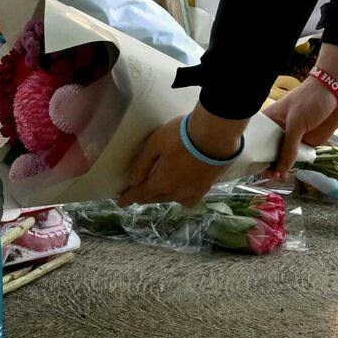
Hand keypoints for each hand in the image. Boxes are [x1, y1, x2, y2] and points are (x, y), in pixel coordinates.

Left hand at [118, 110, 245, 207]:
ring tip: (159, 190)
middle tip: (137, 193)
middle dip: (144, 197)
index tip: (120, 202)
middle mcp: (176, 193)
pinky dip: (181, 197)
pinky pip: (190, 200)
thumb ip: (142, 164)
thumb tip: (132, 181)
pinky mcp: (207, 187)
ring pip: (172, 200)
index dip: (128, 198)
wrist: (216, 135)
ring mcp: (193, 192)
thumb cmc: (182, 135)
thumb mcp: (155, 143)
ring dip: (162, 197)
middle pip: (155, 198)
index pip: (140, 194)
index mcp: (161, 183)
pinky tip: (182, 191)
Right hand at [264, 77, 337, 177]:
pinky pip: (298, 157)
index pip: (257, 141)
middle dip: (268, 164)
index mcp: (270, 120)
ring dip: (280, 168)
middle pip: (269, 151)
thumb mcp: (296, 123)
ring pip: (283, 157)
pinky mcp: (307, 142)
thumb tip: (280, 171)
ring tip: (278, 178)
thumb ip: (288, 147)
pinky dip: (294, 166)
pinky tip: (289, 174)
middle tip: (271, 176)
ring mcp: (294, 137)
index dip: (254, 154)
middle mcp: (279, 130)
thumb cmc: (311, 100)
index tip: (254, 168)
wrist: (337, 90)